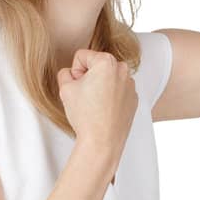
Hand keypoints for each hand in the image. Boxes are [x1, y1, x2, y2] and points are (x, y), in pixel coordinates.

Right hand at [57, 48, 137, 181]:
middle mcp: (123, 70)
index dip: (74, 72)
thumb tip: (71, 73)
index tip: (78, 87)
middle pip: (97, 66)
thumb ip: (65, 73)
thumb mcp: (65, 89)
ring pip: (107, 78)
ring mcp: (131, 85)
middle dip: (89, 77)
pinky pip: (117, 91)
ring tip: (95, 105)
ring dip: (100, 87)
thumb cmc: (85, 116)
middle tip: (86, 96)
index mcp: (107, 61)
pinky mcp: (133, 99)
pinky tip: (104, 111)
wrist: (102, 142)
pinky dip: (110, 97)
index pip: (81, 56)